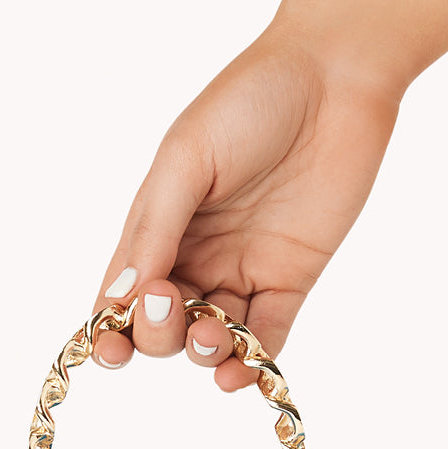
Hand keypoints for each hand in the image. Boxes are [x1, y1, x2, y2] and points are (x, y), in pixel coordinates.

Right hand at [92, 25, 400, 389]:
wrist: (336, 76)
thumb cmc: (249, 100)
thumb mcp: (187, 159)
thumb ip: (154, 228)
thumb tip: (119, 294)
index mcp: (159, 225)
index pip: (123, 292)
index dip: (111, 328)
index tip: (111, 346)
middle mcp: (197, 255)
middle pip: (163, 323)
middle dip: (158, 334)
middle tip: (172, 308)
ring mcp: (244, 270)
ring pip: (211, 337)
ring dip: (202, 351)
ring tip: (211, 337)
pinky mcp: (292, 280)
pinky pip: (266, 336)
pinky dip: (250, 363)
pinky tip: (238, 372)